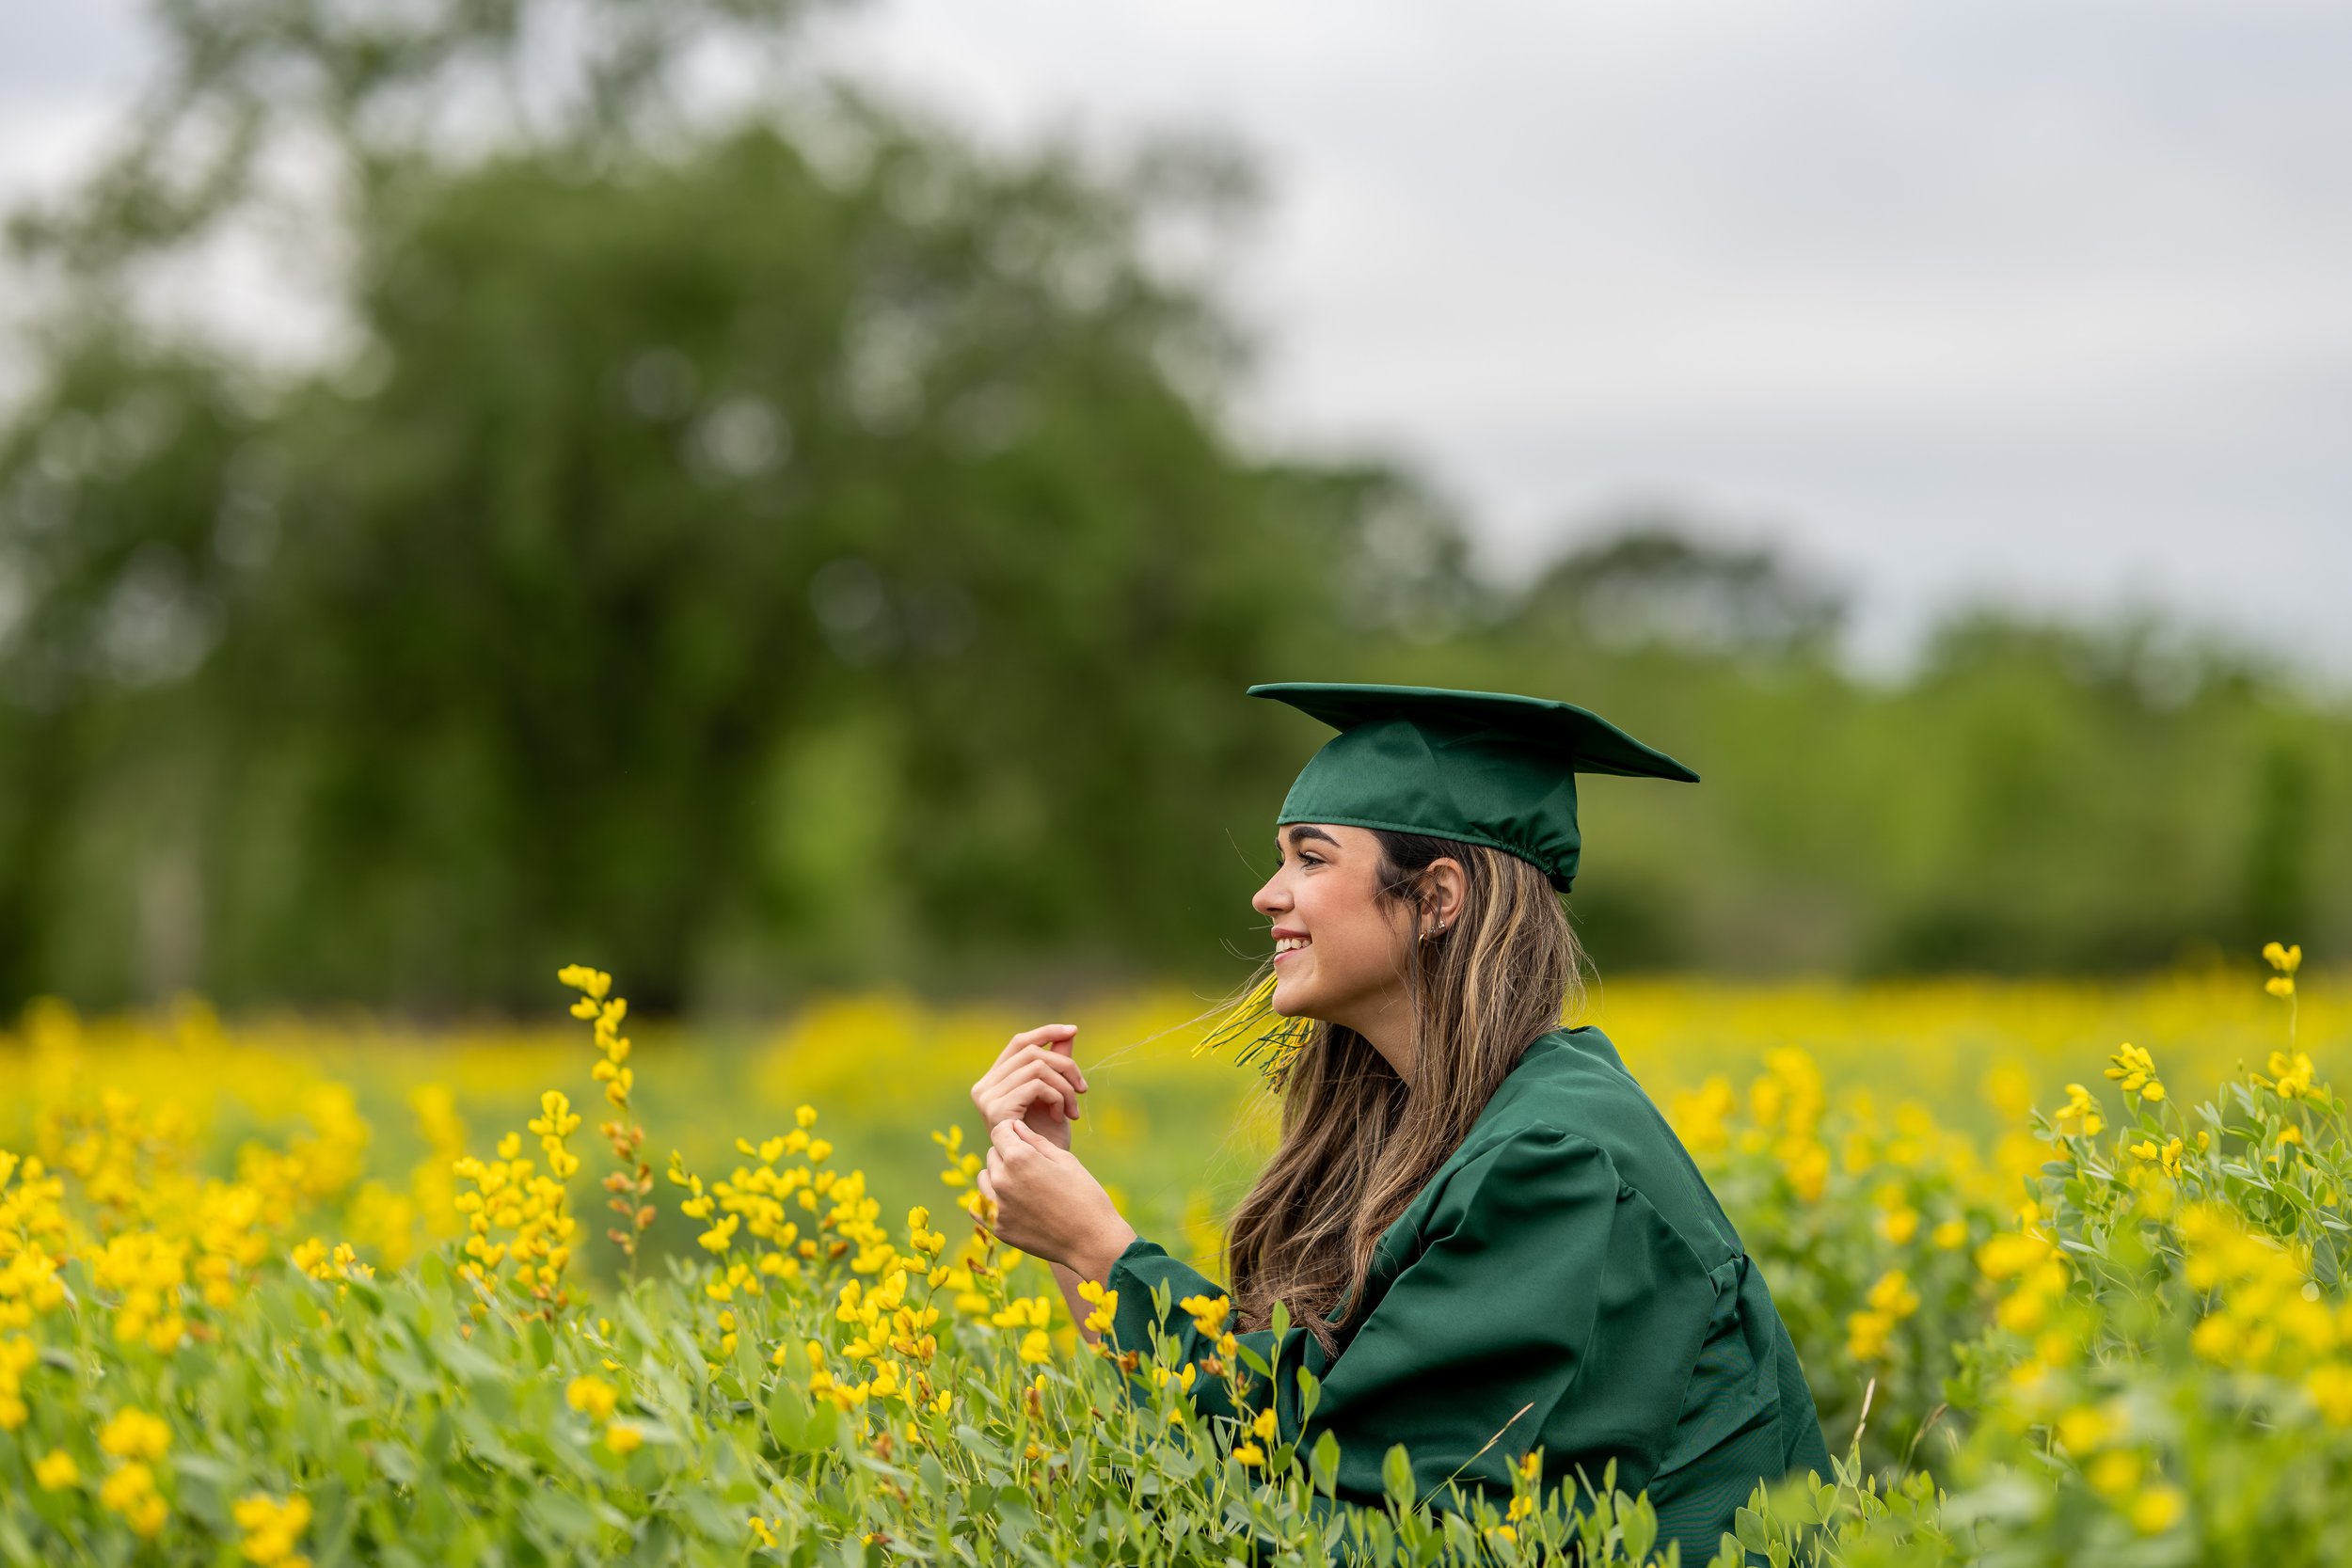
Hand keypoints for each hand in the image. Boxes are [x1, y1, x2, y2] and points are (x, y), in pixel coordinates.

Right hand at [970, 1023, 1087, 1151]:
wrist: (1046, 1174)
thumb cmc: (1049, 1137)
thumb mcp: (1056, 1093)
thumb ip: (1057, 1064)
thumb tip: (1069, 1033)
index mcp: (993, 1082)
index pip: (1019, 1043)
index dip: (1047, 1032)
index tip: (1074, 1030)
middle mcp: (983, 1088)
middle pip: (1032, 1052)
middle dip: (1065, 1065)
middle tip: (1082, 1089)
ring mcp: (987, 1099)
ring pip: (1038, 1067)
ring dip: (1065, 1085)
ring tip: (1073, 1108)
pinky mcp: (997, 1110)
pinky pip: (1037, 1084)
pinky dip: (1058, 1096)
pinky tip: (1062, 1115)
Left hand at [974, 1119, 1134, 1276]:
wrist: (1091, 1242)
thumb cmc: (1085, 1196)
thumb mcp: (1065, 1160)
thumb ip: (1036, 1141)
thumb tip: (1016, 1126)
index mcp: (1019, 1158)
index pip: (1000, 1131)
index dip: (1012, 1130)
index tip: (1022, 1136)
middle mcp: (1002, 1181)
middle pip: (993, 1155)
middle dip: (1008, 1154)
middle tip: (1033, 1166)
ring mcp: (997, 1207)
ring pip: (984, 1179)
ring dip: (998, 1177)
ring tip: (1023, 1185)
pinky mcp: (998, 1228)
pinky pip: (980, 1207)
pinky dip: (989, 1201)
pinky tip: (1007, 1202)